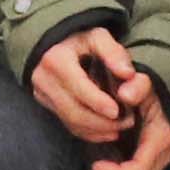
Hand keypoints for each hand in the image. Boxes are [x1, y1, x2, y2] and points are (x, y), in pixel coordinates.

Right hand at [29, 26, 154, 144]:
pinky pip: (67, 125)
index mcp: (56, 60)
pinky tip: (107, 132)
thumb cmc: (80, 40)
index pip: (78, 88)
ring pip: (70, 121)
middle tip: (126, 122)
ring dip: (97, 129)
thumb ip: (114, 52)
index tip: (118, 111)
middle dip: (101, 122)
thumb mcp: (97, 37)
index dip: (98, 102)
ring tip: (120, 128)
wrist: (54, 44)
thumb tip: (128, 74)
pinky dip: (89, 132)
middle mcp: (44, 79)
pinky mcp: (45, 105)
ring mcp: (41, 94)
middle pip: (73, 110)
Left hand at [83, 80, 169, 169]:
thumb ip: (137, 85)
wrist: (164, 95)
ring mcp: (160, 164)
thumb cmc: (149, 90)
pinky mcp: (154, 169)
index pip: (139, 169)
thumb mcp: (144, 83)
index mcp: (160, 138)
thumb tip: (125, 94)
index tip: (95, 166)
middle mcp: (163, 156)